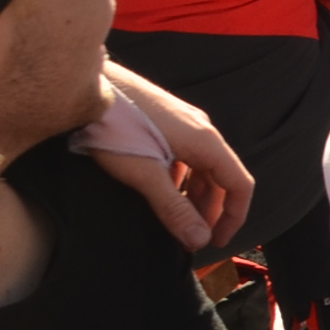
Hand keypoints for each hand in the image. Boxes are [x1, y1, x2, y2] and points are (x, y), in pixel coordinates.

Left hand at [83, 61, 254, 251]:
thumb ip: (173, 208)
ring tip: (176, 220)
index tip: (217, 242)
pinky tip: (160, 192)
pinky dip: (181, 181)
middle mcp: (201, 131)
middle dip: (212, 211)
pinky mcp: (166, 123)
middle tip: (193, 237)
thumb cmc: (116, 127)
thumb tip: (200, 240)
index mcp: (206, 142)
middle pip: (221, 178)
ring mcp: (184, 125)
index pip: (239, 184)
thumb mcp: (145, 174)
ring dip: (196, 197)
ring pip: (202, 168)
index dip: (234, 216)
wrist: (89, 87)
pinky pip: (186, 158)